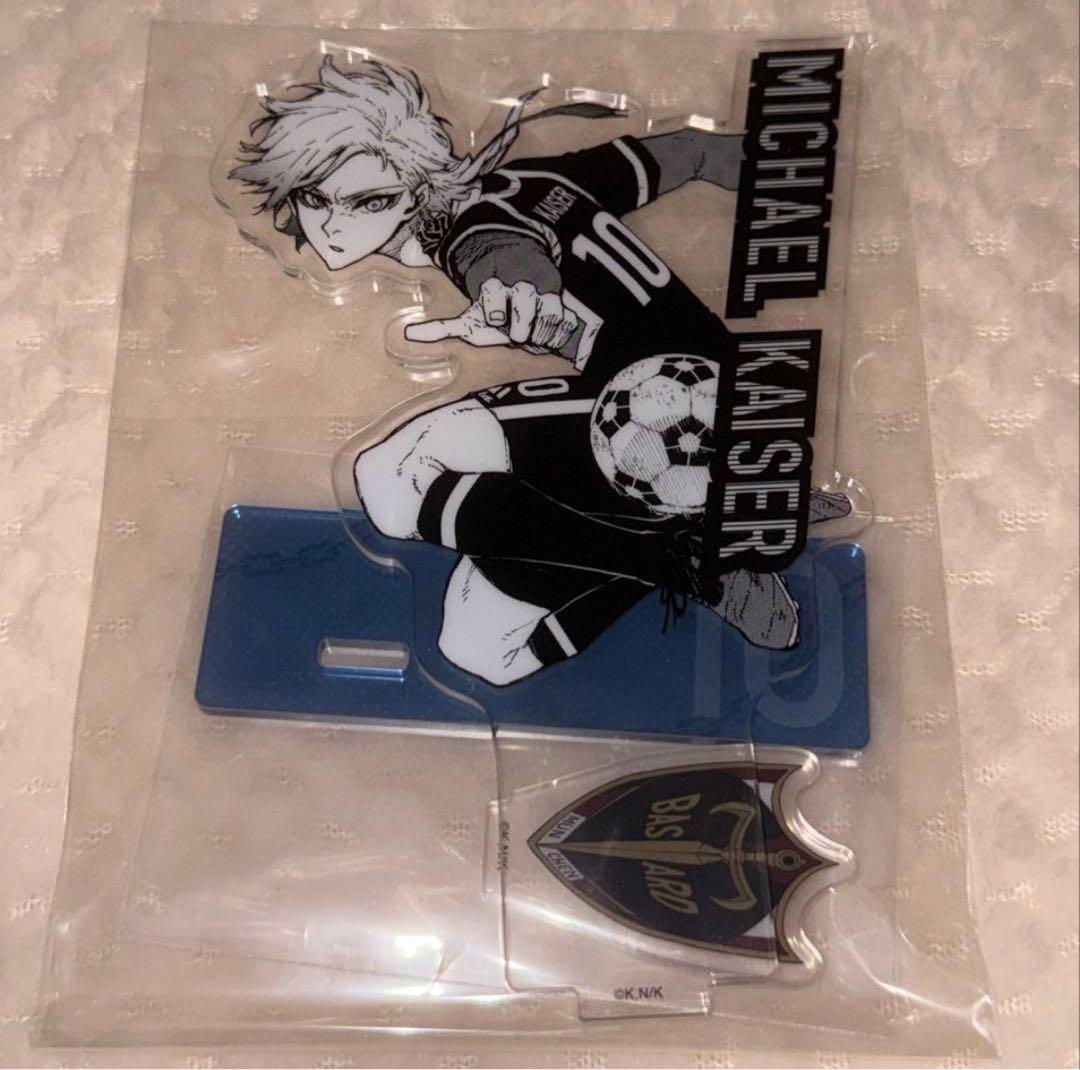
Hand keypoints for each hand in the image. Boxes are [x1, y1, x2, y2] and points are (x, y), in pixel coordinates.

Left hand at [404, 279, 578, 352]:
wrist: (523, 283)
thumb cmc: (493, 312)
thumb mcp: (470, 320)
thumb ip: (441, 329)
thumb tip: (408, 335)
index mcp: (494, 290)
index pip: (494, 299)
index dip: (495, 310)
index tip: (496, 320)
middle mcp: (520, 289)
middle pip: (525, 308)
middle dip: (521, 326)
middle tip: (517, 334)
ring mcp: (543, 296)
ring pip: (547, 319)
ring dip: (539, 334)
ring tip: (531, 334)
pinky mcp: (563, 303)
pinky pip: (565, 325)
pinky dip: (558, 336)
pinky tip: (548, 336)